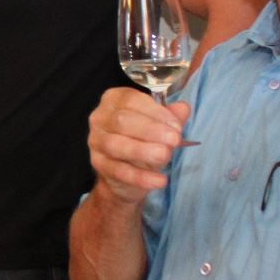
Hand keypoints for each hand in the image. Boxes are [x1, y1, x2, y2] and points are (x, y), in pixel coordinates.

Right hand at [87, 87, 190, 203]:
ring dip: (143, 151)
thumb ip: (171, 116)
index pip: (131, 100)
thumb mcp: (160, 125)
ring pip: (116, 145)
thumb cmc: (143, 139)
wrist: (126, 173)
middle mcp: (100, 118)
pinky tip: (160, 180)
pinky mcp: (98, 165)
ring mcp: (96, 142)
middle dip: (150, 130)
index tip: (176, 125)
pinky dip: (141, 177)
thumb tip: (183, 108)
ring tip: (165, 156)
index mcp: (114, 100)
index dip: (155, 112)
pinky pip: (119, 171)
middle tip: (174, 140)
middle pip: (122, 121)